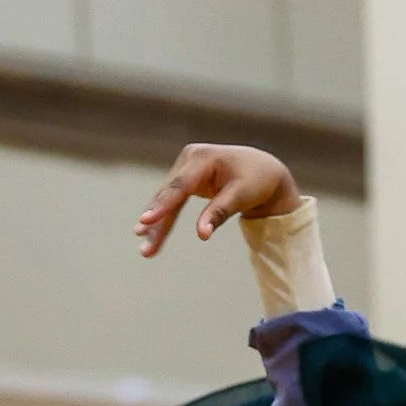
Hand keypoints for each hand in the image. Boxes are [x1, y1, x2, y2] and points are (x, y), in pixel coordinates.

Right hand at [135, 141, 298, 258]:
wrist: (264, 170)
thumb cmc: (256, 180)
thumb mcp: (241, 196)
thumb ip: (219, 213)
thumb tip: (202, 235)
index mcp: (203, 157)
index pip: (180, 185)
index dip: (163, 204)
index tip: (146, 220)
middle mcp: (189, 159)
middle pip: (169, 195)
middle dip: (156, 220)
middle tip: (142, 240)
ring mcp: (184, 168)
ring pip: (167, 200)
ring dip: (156, 225)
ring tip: (145, 248)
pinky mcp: (185, 180)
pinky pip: (172, 202)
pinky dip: (164, 220)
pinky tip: (150, 236)